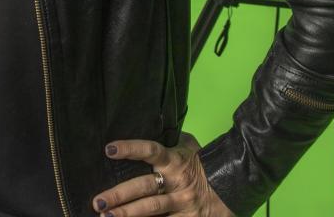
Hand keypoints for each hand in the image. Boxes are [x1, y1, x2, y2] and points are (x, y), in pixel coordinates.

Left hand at [93, 134, 233, 216]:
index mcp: (176, 160)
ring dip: (128, 214)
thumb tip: (148, 126)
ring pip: (152, 209)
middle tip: (98, 201)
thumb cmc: (204, 163)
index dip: (130, 149)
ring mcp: (182, 203)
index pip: (151, 150)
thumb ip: (169, 140)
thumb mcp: (189, 146)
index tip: (109, 149)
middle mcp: (177, 182)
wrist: (234, 186)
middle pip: (145, 187)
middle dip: (120, 194)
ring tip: (106, 216)